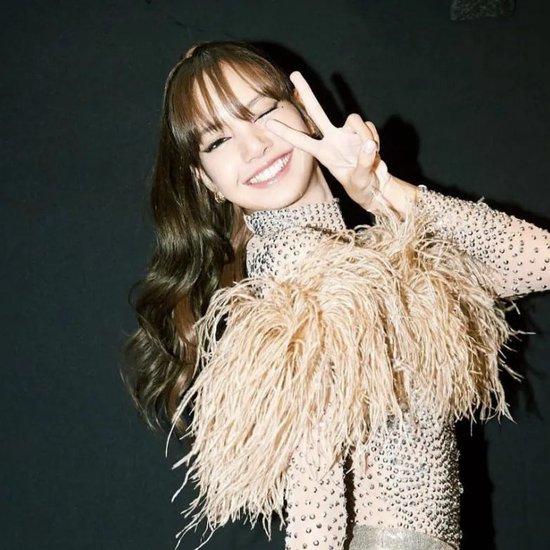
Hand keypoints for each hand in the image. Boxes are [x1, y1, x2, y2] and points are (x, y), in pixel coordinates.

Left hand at [264, 71, 391, 212]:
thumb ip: (364, 163)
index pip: (301, 141)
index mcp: (324, 153)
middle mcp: (333, 139)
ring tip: (372, 153)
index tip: (268, 122)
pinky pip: (368, 126)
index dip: (286, 132)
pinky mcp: (362, 131)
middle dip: (306, 92)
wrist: (376, 185)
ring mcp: (347, 134)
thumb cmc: (361, 187)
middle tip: (295, 74)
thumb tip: (368, 144)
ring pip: (354, 119)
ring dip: (365, 134)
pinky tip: (375, 151)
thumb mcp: (360, 180)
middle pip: (317, 111)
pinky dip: (374, 139)